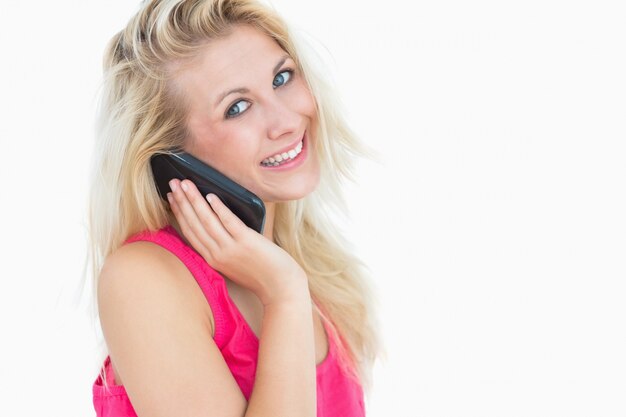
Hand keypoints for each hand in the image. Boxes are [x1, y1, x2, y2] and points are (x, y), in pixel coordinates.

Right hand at [167, 179, 307, 305]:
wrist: (280, 288)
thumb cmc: (261, 275)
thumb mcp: (234, 264)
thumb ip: (223, 248)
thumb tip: (218, 222)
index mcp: (212, 259)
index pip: (190, 232)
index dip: (179, 213)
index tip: (172, 197)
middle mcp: (217, 254)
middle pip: (194, 224)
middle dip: (181, 202)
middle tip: (173, 183)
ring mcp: (230, 248)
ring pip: (206, 220)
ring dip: (194, 200)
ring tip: (186, 184)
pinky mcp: (246, 242)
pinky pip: (229, 222)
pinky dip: (218, 208)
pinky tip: (211, 196)